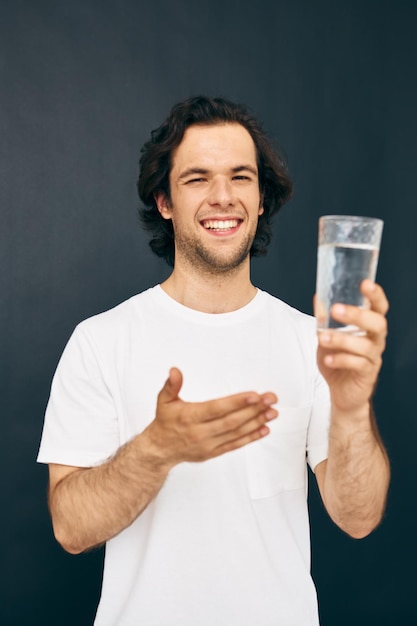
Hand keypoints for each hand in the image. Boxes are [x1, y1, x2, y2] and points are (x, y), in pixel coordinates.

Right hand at [143, 367, 277, 465]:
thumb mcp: (164, 401)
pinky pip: (235, 445)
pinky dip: (251, 437)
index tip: (255, 396)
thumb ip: (171, 386)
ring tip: (272, 412)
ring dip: (256, 422)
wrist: (160, 450)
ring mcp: (209, 444)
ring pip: (236, 433)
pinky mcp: (214, 452)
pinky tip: (264, 429)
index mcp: (190, 417)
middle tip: (271, 400)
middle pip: (231, 421)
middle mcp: (201, 432)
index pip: (217, 409)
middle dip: (254, 410)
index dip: (237, 403)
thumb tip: (175, 371)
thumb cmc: (165, 422)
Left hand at [315, 280, 388, 413]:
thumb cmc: (337, 360)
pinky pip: (359, 365)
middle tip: (336, 310)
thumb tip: (317, 297)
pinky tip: (328, 359)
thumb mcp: (326, 336)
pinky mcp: (367, 374)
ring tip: (322, 338)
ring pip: (366, 346)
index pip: (379, 307)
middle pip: (378, 323)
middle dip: (358, 315)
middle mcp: (375, 340)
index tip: (365, 283)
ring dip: (342, 339)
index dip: (375, 295)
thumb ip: (324, 319)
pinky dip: (342, 360)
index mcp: (369, 327)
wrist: (341, 392)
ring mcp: (373, 358)